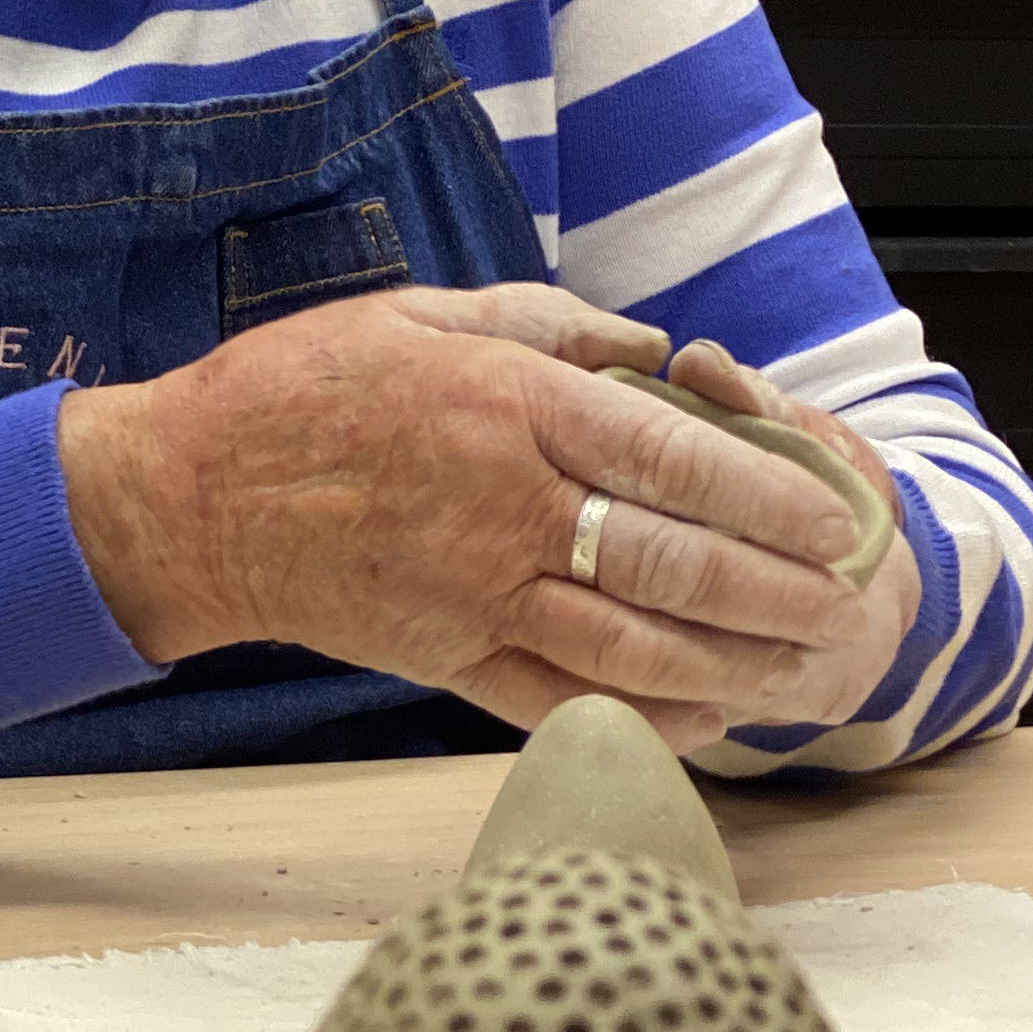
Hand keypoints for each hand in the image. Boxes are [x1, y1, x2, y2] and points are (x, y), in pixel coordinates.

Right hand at [58, 293, 905, 750]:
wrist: (189, 496)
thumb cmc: (302, 389)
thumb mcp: (425, 313)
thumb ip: (550, 327)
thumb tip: (654, 350)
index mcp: (511, 408)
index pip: (674, 456)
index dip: (768, 492)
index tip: (832, 515)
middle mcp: (507, 508)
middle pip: (673, 559)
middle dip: (775, 586)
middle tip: (843, 600)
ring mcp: (475, 594)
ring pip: (632, 641)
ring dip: (730, 660)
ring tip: (798, 665)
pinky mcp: (442, 658)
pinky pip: (559, 698)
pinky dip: (639, 714)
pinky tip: (703, 718)